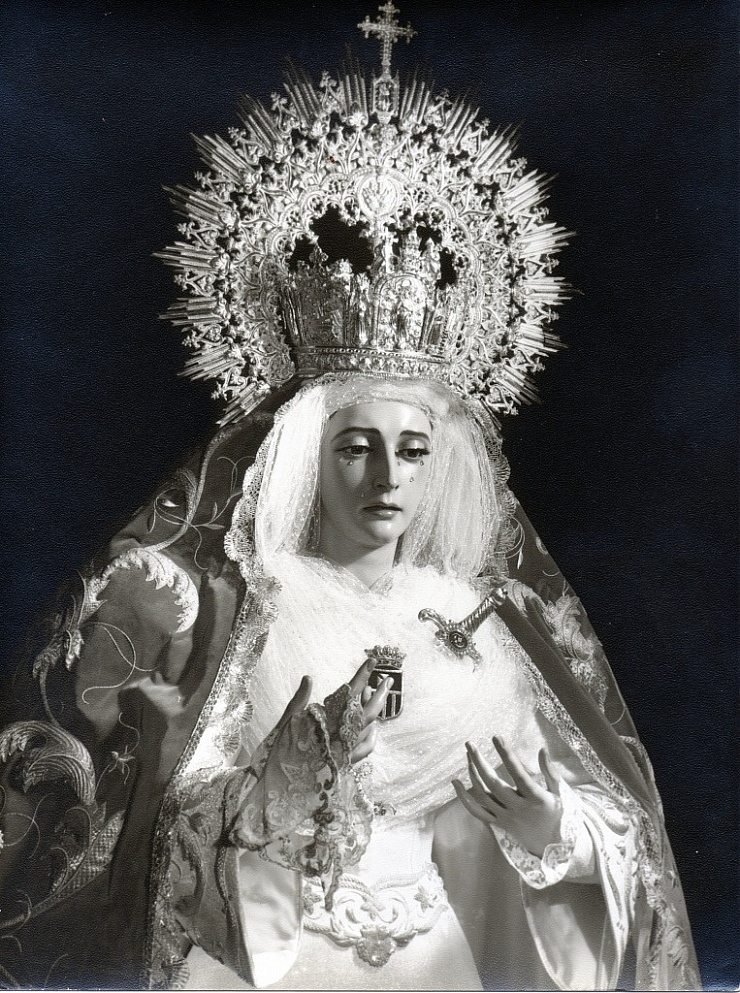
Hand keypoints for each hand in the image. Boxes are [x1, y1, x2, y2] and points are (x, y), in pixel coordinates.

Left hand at [453, 736, 562, 857]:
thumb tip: (542, 749)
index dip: (506, 755)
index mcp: (535, 798)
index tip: (496, 737)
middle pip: (493, 783)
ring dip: (472, 773)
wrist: (553, 847)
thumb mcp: (560, 794)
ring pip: (483, 795)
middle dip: (479, 761)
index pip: (518, 773)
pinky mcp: (498, 824)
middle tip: (470, 744)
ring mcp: (506, 817)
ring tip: (468, 754)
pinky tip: (455, 782)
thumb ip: (550, 772)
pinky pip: (477, 811)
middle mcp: (518, 808)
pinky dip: (464, 798)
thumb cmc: (559, 815)